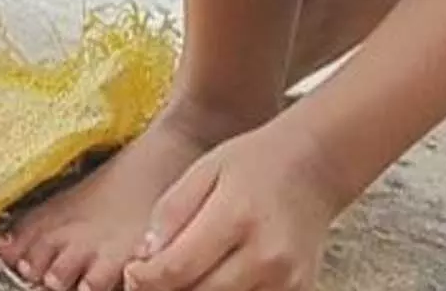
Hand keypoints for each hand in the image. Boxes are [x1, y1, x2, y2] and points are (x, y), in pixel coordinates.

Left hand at [122, 121, 344, 289]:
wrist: (313, 168)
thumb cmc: (251, 166)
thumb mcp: (201, 172)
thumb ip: (170, 215)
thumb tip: (143, 258)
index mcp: (235, 219)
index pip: (177, 269)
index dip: (144, 279)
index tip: (131, 272)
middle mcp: (265, 257)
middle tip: (148, 278)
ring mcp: (286, 281)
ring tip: (178, 278)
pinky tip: (209, 281)